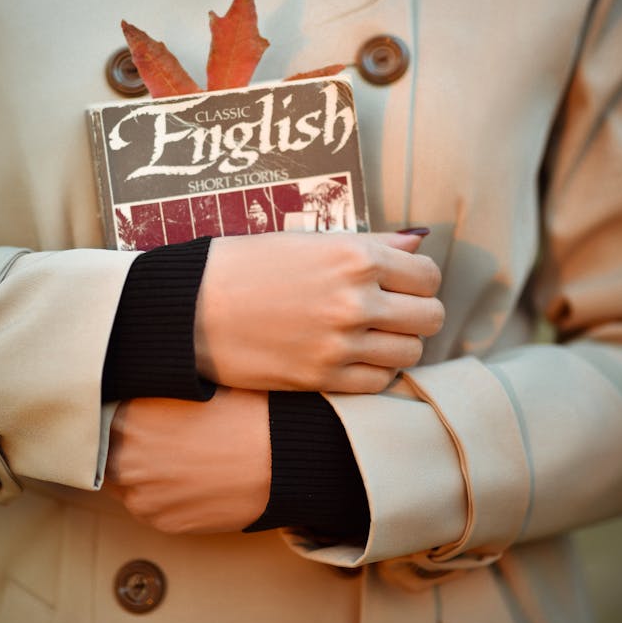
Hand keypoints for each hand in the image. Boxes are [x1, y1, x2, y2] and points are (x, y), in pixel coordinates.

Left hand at [105, 388, 269, 533]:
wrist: (278, 459)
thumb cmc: (242, 413)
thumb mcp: (190, 385)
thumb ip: (150, 393)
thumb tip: (135, 392)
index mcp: (126, 418)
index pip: (97, 417)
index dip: (113, 413)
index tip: (129, 410)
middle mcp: (124, 461)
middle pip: (105, 454)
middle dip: (121, 445)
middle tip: (151, 435)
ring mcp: (142, 497)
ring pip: (123, 484)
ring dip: (138, 472)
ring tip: (175, 456)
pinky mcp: (163, 522)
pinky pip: (148, 506)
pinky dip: (160, 493)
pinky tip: (186, 477)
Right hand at [195, 231, 442, 393]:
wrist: (191, 308)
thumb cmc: (244, 265)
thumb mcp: (308, 240)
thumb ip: (370, 243)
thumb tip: (415, 242)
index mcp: (354, 256)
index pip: (427, 274)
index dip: (419, 280)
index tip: (402, 284)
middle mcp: (356, 299)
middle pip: (430, 316)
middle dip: (416, 313)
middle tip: (391, 311)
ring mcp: (341, 343)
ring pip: (410, 352)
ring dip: (397, 344)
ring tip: (371, 335)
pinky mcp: (323, 378)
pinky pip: (380, 382)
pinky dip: (375, 371)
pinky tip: (354, 357)